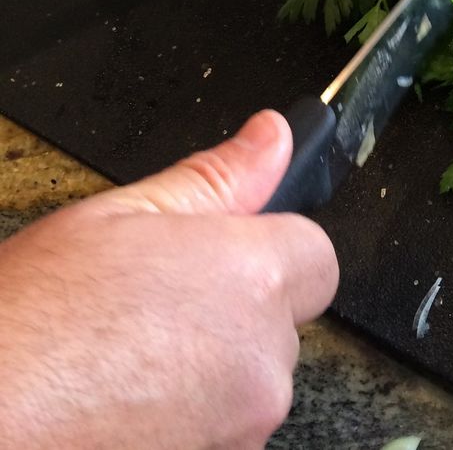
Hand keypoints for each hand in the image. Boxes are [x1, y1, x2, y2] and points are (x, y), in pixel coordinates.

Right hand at [0, 110, 337, 449]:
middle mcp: (261, 361)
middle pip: (282, 323)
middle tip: (156, 304)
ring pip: (250, 383)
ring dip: (210, 370)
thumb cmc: (30, 326)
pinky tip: (124, 403)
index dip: (271, 247)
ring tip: (125, 357)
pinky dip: (187, 420)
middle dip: (234, 310)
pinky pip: (222, 433)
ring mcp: (240, 430)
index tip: (225, 252)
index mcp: (250, 279)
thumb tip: (272, 139)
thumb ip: (214, 179)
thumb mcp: (117, 218)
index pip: (316, 254)